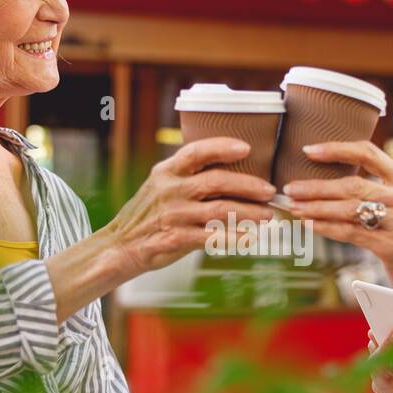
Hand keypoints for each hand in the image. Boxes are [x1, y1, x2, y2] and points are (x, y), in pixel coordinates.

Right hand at [107, 138, 276, 278]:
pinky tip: (250, 238)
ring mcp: (173, 215)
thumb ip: (189, 176)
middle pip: (216, 182)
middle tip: (269, 191)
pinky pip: (212, 237)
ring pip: (219, 210)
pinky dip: (234, 238)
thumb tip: (233, 170)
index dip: (222, 147)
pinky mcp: (175, 238)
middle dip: (248, 185)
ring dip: (248, 213)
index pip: (196, 152)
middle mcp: (170, 190)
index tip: (247, 148)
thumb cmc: (150, 213)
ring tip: (267, 215)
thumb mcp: (162, 185)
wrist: (122, 244)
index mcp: (167, 171)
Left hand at [284, 141, 392, 299]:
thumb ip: (374, 188)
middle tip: (290, 189)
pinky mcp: (391, 246)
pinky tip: (309, 225)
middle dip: (316, 187)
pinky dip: (326, 228)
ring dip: (316, 208)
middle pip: (352, 185)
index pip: (368, 153)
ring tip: (294, 207)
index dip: (336, 149)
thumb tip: (325, 181)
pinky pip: (350, 233)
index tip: (308, 151)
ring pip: (348, 210)